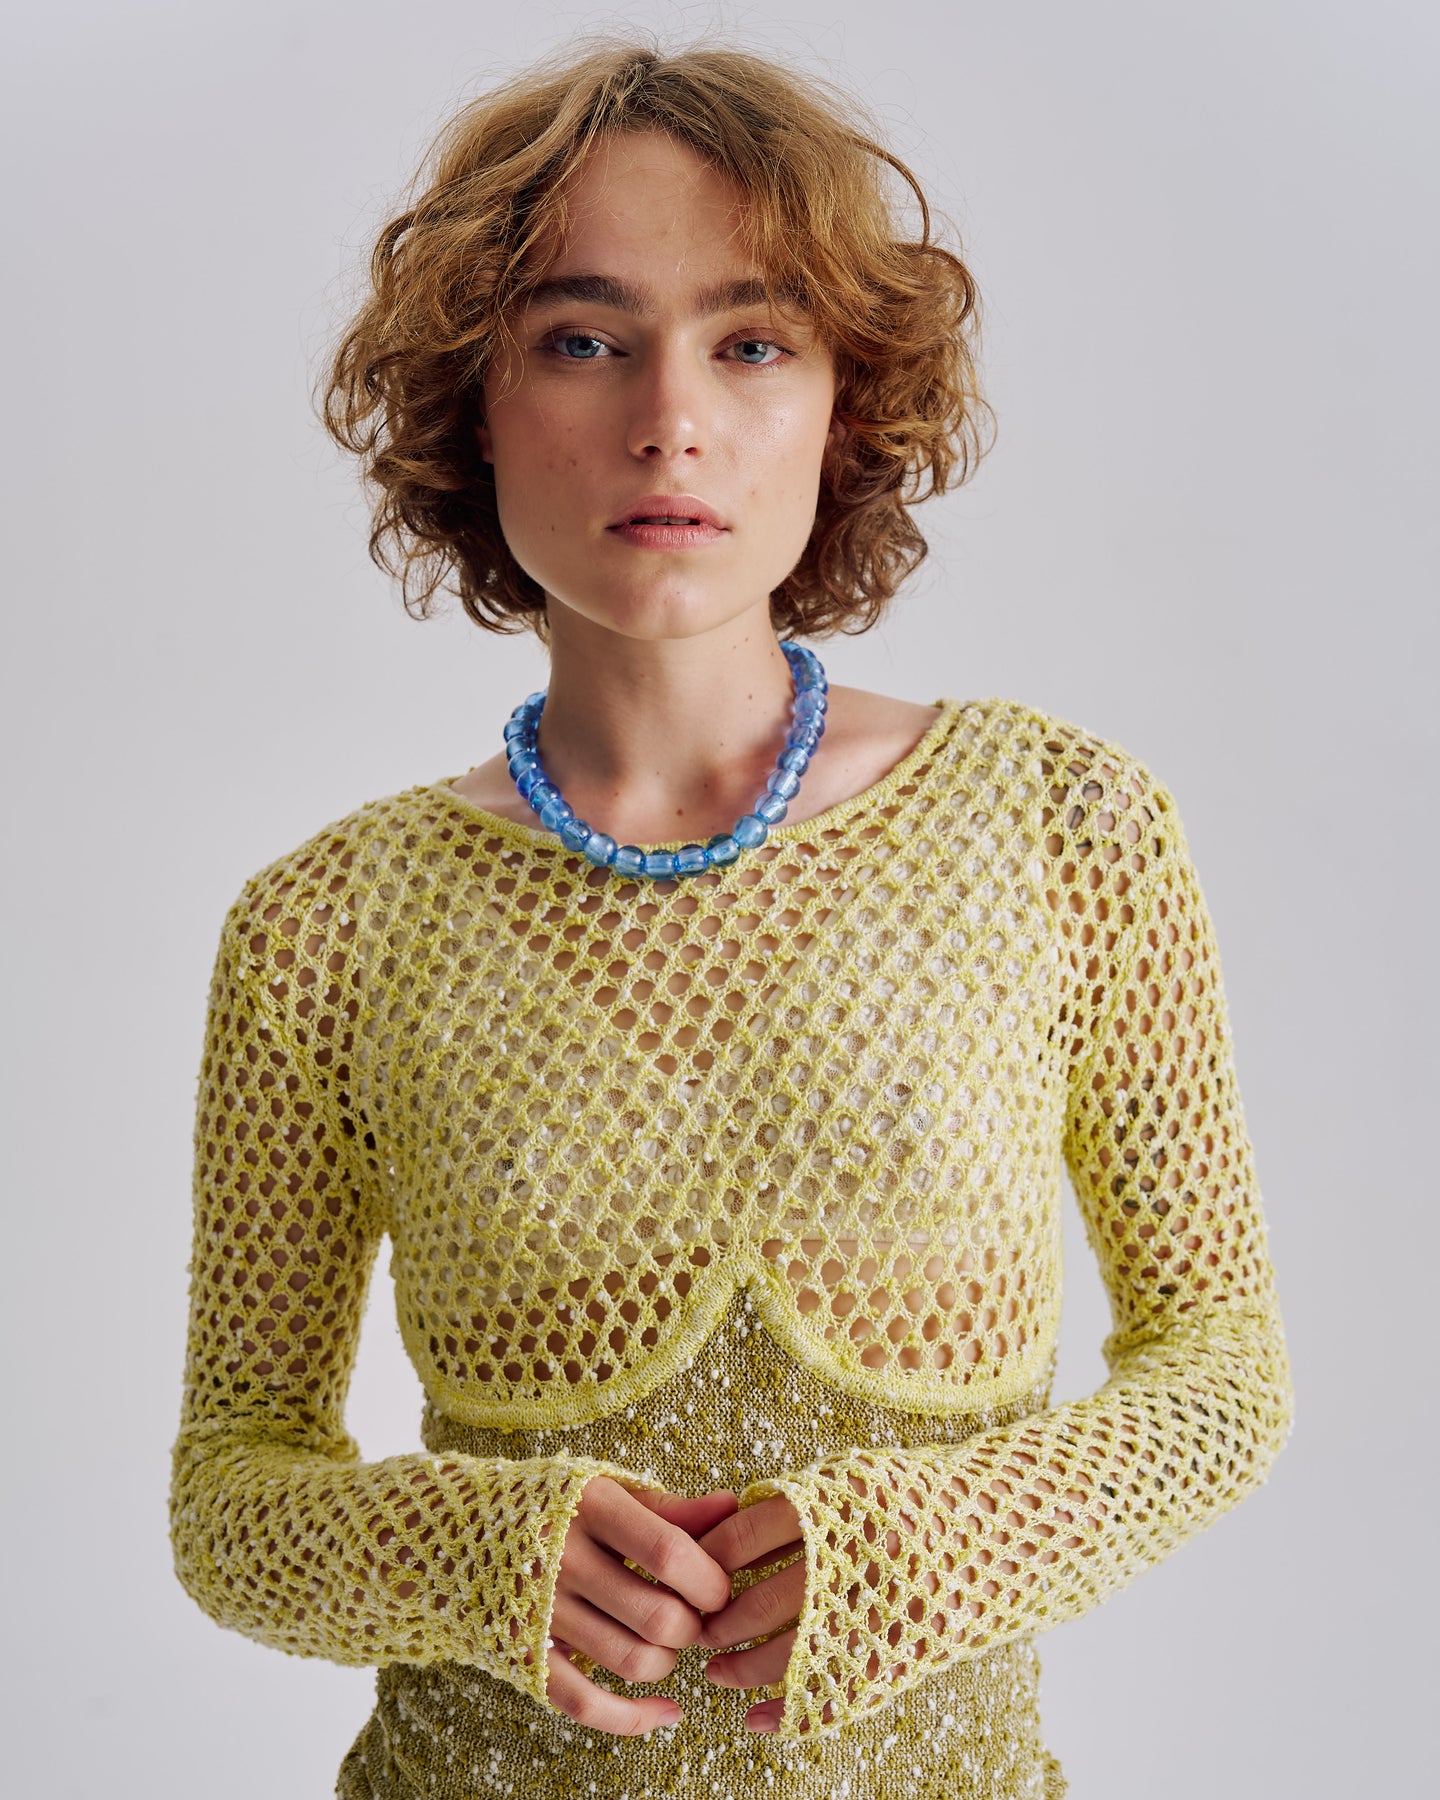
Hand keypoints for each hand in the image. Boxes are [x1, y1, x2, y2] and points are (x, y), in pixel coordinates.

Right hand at [544, 1478, 737, 1735]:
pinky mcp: (525, 1655)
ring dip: (668, 1663)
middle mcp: (563, 1559)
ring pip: (632, 1661)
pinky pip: (586, 1703)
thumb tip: (730, 1507)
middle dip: (694, 1627)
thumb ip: (670, 1508)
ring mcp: (541, 1612)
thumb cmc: (555, 1507)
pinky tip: (666, 1712)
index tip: (719, 1587)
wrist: (457, 1529)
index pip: (669, 1552)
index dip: (709, 1580)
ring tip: (667, 1642)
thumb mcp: (608, 1492)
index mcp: (591, 1508)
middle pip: (658, 1616)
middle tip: (694, 1616)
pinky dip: (634, 1718)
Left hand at [696, 1491, 915, 1734]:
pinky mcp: (901, 1650)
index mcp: (836, 1502)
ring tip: (717, 1673)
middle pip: (761, 1599)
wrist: (1000, 1528)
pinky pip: (835, 1690)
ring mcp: (879, 1607)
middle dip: (719, 1622)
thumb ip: (797, 1504)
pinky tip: (756, 1721)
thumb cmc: (915, 1497)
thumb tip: (728, 1531)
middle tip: (696, 1632)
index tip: (689, 1576)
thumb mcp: (854, 1480)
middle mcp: (853, 1553)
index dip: (709, 1560)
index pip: (746, 1535)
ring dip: (743, 1669)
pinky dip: (790, 1711)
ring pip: (792, 1651)